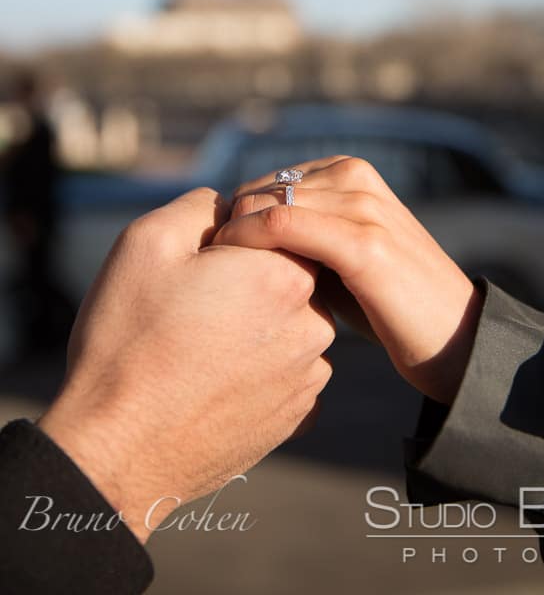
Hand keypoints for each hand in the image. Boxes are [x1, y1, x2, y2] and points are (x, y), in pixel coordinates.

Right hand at [39, 188, 333, 542]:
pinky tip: (216, 377)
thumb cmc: (129, 339)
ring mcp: (308, 376)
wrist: (117, 449)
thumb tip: (232, 205)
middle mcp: (313, 324)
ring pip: (293, 325)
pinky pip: (288, 371)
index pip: (283, 230)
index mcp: (285, 272)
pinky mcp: (298, 417)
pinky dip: (261, 368)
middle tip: (196, 305)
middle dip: (252, 281)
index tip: (202, 262)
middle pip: (292, 277)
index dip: (239, 239)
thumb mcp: (148, 241)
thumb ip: (203, 204)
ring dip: (259, 325)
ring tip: (201, 346)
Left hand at [215, 158, 482, 404]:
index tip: (209, 259)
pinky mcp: (364, 244)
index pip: (266, 182)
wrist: (455, 339)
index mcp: (350, 173)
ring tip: (213, 278)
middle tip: (203, 273)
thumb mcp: (343, 258)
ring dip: (232, 236)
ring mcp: (361, 206)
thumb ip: (303, 238)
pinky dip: (251, 243)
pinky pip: (285, 226)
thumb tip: (238, 241)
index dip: (234, 218)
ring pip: (267, 201)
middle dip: (228, 227)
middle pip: (260, 189)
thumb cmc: (389, 305)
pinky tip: (236, 275)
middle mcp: (355, 178)